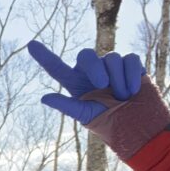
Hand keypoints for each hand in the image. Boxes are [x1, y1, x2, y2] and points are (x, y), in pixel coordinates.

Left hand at [27, 40, 169, 160]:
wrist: (139, 125)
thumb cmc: (110, 123)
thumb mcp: (87, 116)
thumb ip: (67, 106)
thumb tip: (44, 98)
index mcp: (76, 84)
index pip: (57, 68)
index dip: (44, 56)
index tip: (30, 45)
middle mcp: (92, 72)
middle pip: (85, 55)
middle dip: (93, 67)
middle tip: (102, 85)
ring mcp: (111, 67)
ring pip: (111, 58)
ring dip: (117, 79)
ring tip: (123, 97)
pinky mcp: (131, 65)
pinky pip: (129, 59)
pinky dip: (132, 75)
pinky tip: (134, 90)